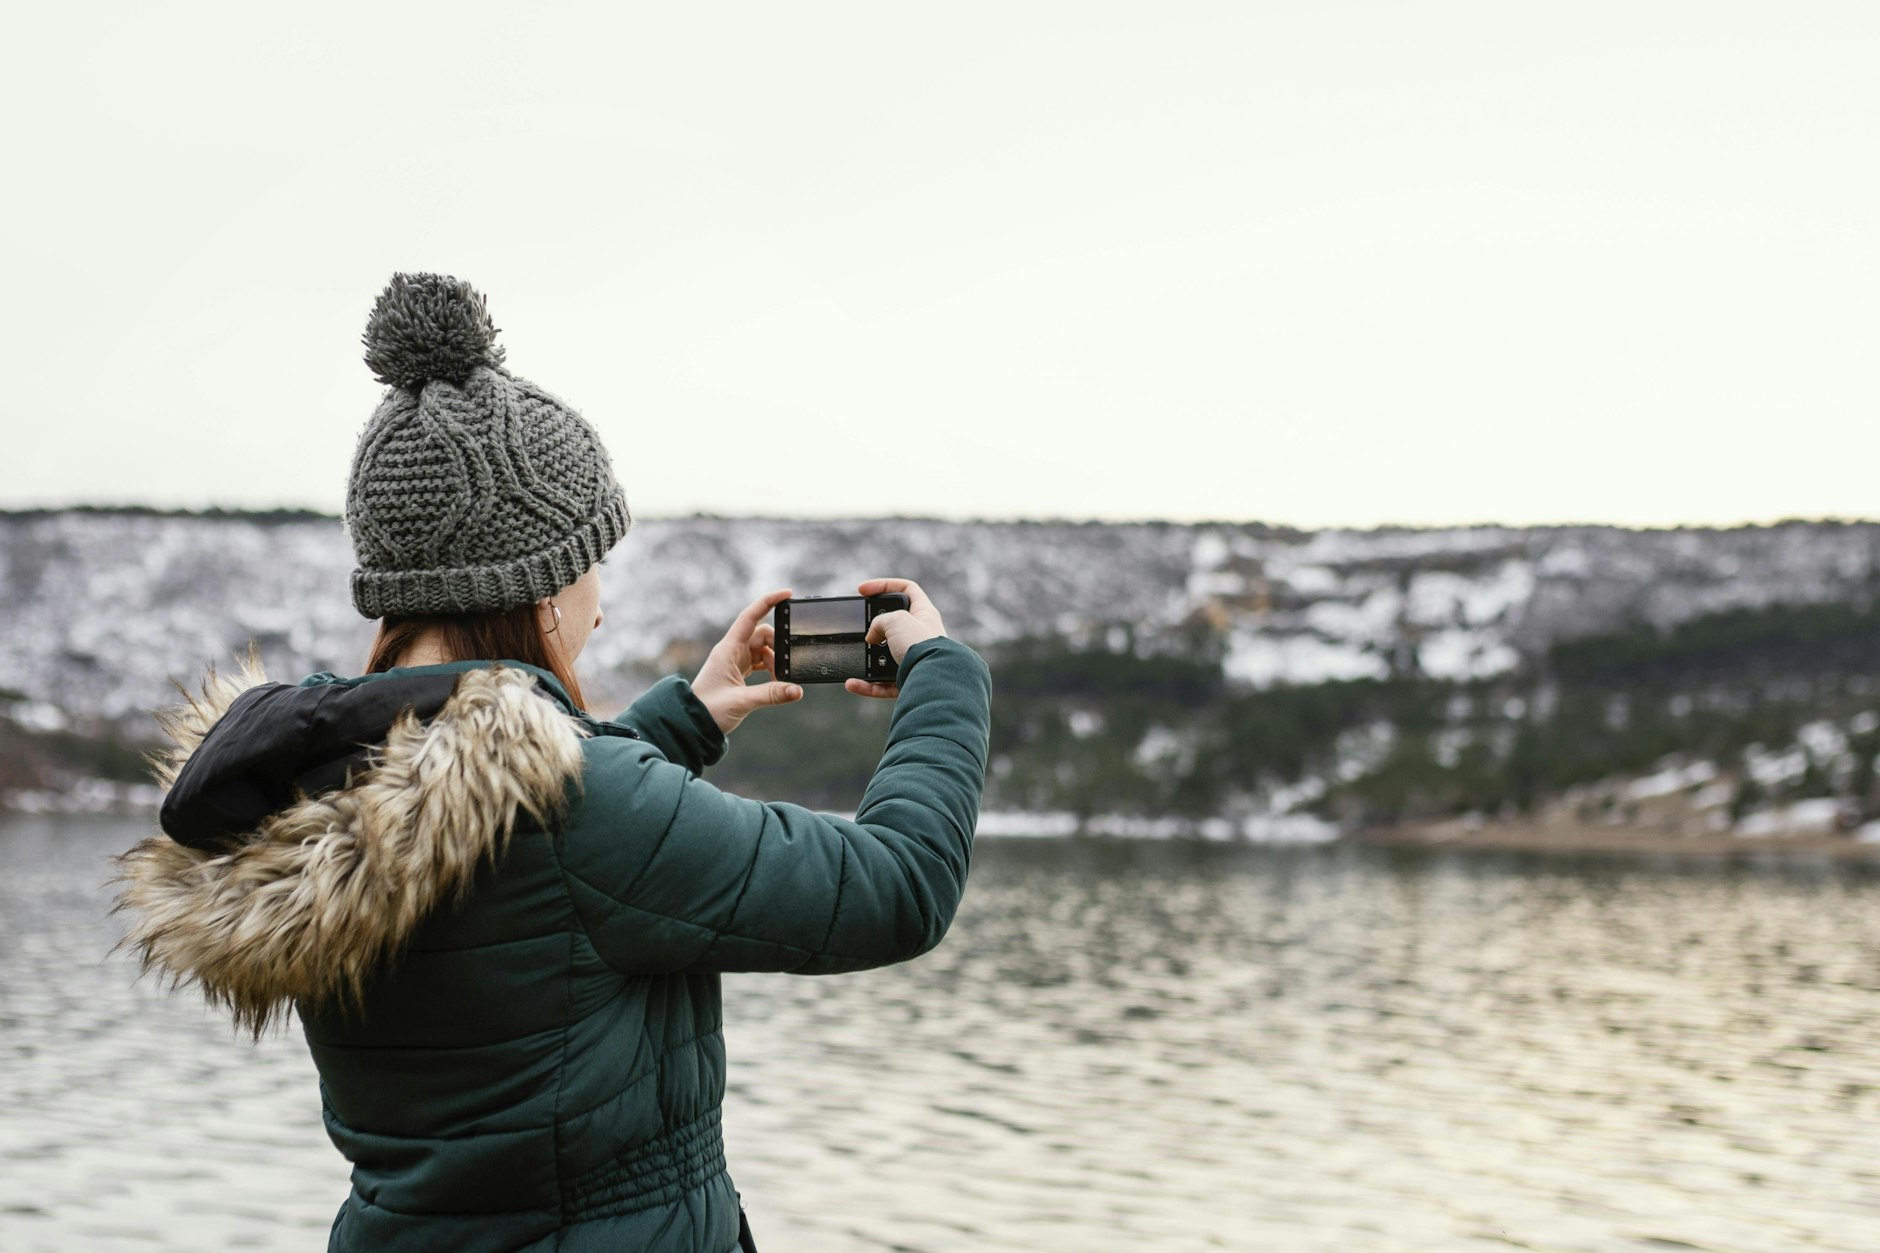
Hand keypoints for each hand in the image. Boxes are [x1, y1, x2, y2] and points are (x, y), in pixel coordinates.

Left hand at [691, 589, 802, 733]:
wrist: (691, 724)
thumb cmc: (708, 711)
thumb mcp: (742, 702)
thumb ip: (771, 695)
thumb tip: (797, 690)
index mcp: (728, 650)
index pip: (750, 617)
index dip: (768, 602)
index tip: (788, 594)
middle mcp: (731, 651)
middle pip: (762, 634)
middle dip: (778, 644)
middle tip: (787, 664)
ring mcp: (734, 661)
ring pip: (762, 649)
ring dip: (775, 660)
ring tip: (779, 680)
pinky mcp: (737, 672)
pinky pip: (759, 661)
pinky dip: (770, 668)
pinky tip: (775, 681)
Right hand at [844, 577, 947, 699]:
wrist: (933, 680)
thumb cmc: (921, 645)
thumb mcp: (896, 620)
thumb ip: (879, 621)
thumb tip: (872, 637)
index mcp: (924, 614)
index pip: (906, 589)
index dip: (884, 585)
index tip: (862, 590)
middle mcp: (922, 636)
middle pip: (894, 625)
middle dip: (875, 626)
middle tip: (862, 628)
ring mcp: (915, 659)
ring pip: (886, 656)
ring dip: (869, 659)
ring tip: (858, 657)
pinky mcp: (909, 680)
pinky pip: (883, 683)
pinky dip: (868, 684)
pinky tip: (853, 683)